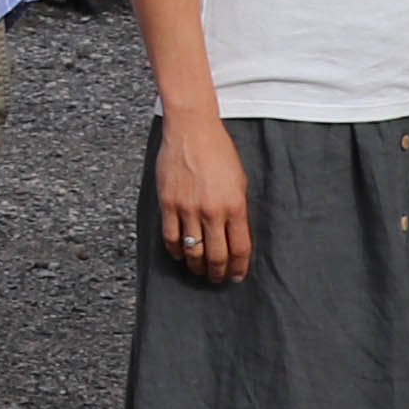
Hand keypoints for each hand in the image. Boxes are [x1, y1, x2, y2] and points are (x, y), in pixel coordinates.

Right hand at [153, 113, 250, 285]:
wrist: (192, 130)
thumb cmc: (219, 151)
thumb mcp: (239, 181)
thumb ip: (237, 209)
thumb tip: (233, 235)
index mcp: (235, 205)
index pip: (239, 249)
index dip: (238, 268)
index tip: (237, 276)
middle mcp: (212, 211)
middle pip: (216, 256)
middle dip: (218, 273)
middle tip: (217, 278)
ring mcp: (188, 208)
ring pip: (192, 251)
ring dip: (196, 266)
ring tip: (198, 270)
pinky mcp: (168, 203)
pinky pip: (171, 237)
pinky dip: (176, 251)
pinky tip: (180, 254)